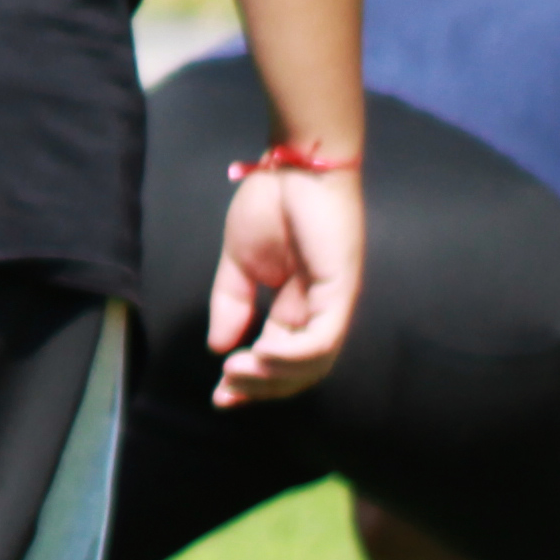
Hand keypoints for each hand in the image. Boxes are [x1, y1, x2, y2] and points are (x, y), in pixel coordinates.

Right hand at [208, 156, 360, 403]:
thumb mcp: (239, 262)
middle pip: (300, 372)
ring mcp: (334, 302)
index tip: (219, 396)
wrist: (295, 163)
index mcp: (297, 305)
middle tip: (226, 391)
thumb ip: (231, 303)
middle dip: (262, 388)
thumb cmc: (273, 202)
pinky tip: (261, 354)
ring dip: (274, 377)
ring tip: (239, 371)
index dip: (252, 382)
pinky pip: (322, 340)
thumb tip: (218, 346)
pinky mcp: (341, 290)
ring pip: (314, 364)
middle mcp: (320, 310)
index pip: (280, 357)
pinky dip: (293, 356)